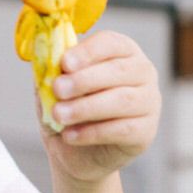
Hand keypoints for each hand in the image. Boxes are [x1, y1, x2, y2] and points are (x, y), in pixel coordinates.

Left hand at [38, 30, 160, 183]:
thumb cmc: (68, 105)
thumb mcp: (54, 83)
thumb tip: (43, 53)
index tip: (64, 63)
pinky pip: (122, 129)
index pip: (111, 43)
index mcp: (120, 51)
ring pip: (122, 100)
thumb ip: (51, 67)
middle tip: (57, 90)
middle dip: (84, 80)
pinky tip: (70, 135)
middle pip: (119, 70)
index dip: (88, 52)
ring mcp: (149, 102)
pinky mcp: (146, 131)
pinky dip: (92, 132)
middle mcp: (142, 72)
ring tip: (58, 114)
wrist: (77, 150)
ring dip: (85, 107)